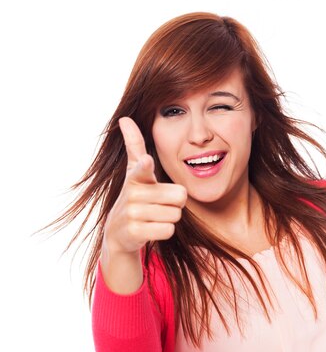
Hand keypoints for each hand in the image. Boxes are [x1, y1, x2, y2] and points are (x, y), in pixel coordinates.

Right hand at [103, 116, 187, 253]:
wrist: (119, 232)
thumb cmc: (135, 196)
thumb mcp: (133, 171)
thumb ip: (134, 145)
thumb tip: (124, 118)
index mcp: (135, 176)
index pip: (141, 168)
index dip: (145, 166)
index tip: (147, 162)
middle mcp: (132, 194)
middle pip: (179, 196)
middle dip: (175, 202)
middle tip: (159, 203)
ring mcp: (132, 214)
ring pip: (175, 214)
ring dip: (170, 217)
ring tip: (154, 216)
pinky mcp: (135, 233)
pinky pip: (168, 230)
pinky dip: (164, 230)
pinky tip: (152, 228)